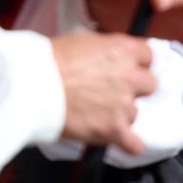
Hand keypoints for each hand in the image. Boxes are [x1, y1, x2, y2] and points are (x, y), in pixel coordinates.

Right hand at [51, 31, 155, 153]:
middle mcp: (130, 76)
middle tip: (112, 91)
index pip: (148, 56)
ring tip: (99, 113)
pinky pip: (134, 143)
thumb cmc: (51, 60)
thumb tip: (111, 54)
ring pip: (135, 113)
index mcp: (124, 50)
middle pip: (149, 85)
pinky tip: (122, 141)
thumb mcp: (83, 39)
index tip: (127, 69)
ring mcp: (123, 104)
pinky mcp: (114, 129)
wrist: (34, 85)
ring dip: (121, 114)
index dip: (137, 64)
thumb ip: (105, 47)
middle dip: (134, 88)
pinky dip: (128, 143)